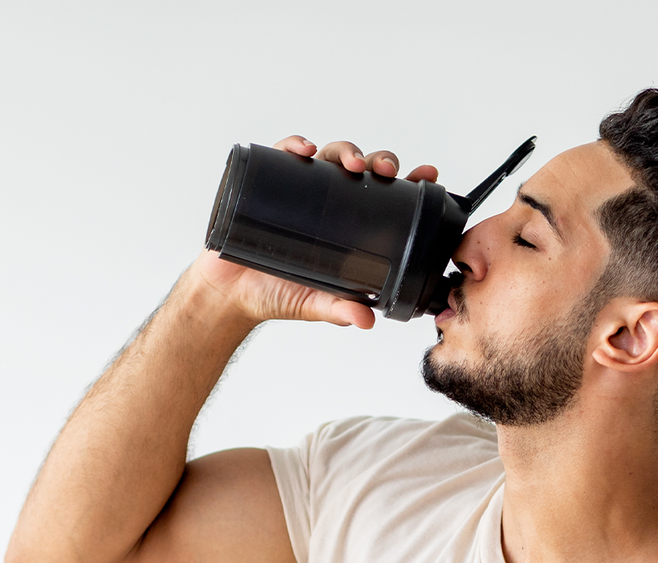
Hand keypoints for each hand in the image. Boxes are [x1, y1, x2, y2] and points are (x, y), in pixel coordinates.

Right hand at [193, 135, 439, 329]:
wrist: (230, 294)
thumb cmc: (277, 293)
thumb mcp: (315, 303)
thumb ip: (339, 309)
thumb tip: (366, 320)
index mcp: (348, 224)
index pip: (385, 197)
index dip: (408, 183)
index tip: (427, 175)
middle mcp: (327, 202)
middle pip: (362, 169)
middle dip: (379, 162)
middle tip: (387, 171)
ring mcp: (298, 189)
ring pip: (329, 155)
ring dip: (345, 151)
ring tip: (351, 163)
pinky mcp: (266, 181)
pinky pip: (283, 154)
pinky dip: (294, 145)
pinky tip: (304, 150)